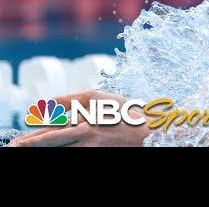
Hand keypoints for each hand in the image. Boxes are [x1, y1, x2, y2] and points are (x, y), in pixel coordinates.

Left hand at [8, 89, 150, 146]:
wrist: (149, 130)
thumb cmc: (124, 112)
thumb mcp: (100, 97)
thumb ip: (73, 98)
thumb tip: (48, 102)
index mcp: (85, 113)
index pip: (53, 125)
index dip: (35, 134)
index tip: (20, 141)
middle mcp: (85, 129)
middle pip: (52, 139)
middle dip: (32, 144)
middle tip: (15, 149)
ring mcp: (91, 143)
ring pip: (60, 147)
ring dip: (42, 149)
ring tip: (24, 152)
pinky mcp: (96, 152)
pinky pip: (73, 154)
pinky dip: (61, 153)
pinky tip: (53, 154)